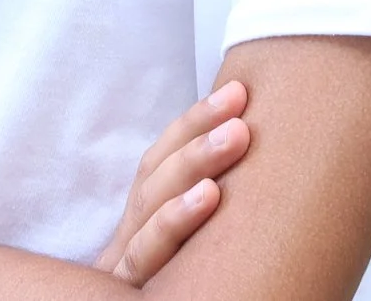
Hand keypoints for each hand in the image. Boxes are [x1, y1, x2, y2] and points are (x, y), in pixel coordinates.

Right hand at [92, 80, 253, 285]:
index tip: (239, 91)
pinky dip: (172, 222)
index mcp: (142, 225)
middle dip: (199, 136)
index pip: (160, 163)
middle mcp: (128, 240)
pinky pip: (143, 257)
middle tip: (242, 108)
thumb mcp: (190, 249)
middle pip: (155, 179)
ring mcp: (123, 266)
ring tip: (236, 136)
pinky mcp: (126, 289)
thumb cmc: (181, 283)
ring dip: (193, 163)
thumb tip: (247, 153)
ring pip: (150, 208)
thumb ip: (207, 201)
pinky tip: (208, 196)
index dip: (194, 123)